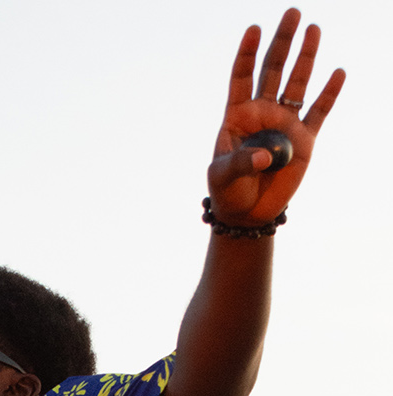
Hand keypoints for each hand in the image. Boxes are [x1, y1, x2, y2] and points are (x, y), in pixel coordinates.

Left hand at [208, 8, 344, 224]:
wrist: (247, 211)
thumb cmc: (227, 190)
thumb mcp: (222, 176)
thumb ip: (239, 163)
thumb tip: (264, 157)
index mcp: (237, 115)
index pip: (241, 77)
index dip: (247, 53)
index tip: (254, 28)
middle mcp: (263, 112)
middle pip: (273, 70)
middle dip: (283, 42)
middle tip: (292, 13)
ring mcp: (285, 122)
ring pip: (298, 83)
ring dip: (306, 57)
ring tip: (314, 28)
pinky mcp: (305, 139)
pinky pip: (319, 112)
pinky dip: (329, 93)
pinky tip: (337, 72)